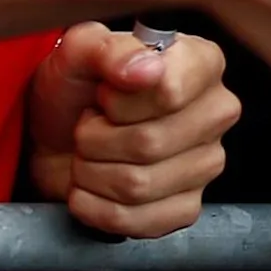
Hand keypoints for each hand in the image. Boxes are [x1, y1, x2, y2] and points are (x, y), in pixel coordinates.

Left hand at [27, 23, 238, 237]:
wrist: (54, 137)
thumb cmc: (73, 89)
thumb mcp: (79, 52)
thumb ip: (110, 49)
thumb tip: (146, 69)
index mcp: (202, 63)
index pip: (169, 92)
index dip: (119, 101)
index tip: (102, 93)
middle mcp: (216, 112)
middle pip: (149, 143)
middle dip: (95, 140)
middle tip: (87, 127)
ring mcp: (207, 163)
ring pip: (138, 185)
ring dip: (91, 174)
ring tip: (89, 155)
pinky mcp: (187, 207)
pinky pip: (137, 221)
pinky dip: (96, 209)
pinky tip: (94, 187)